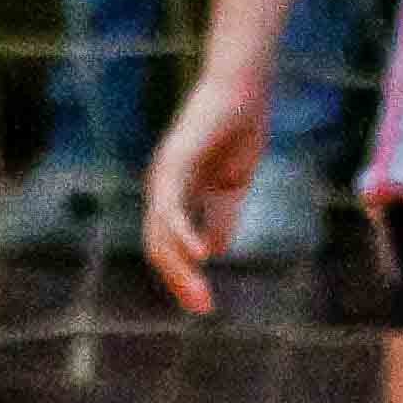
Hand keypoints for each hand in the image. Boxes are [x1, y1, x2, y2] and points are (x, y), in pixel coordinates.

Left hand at [142, 64, 270, 313]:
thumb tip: (211, 252)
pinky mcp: (176, 164)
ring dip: (181, 269)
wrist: (242, 92)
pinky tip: (199, 257)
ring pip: (162, 233)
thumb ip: (220, 216)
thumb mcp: (231, 185)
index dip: (184, 274)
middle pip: (160, 245)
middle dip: (181, 280)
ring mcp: (165, 176)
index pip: (170, 243)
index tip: (203, 303)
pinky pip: (173, 207)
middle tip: (204, 309)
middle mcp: (163, 187)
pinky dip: (184, 234)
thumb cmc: (238, 130)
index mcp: (176, 193)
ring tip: (202, 296)